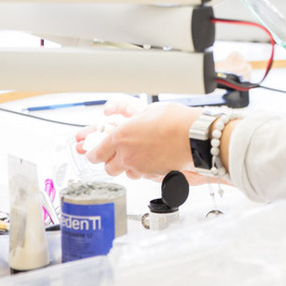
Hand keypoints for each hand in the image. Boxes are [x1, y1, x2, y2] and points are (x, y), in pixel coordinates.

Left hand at [75, 102, 201, 179]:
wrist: (194, 137)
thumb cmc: (174, 121)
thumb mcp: (146, 110)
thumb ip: (130, 116)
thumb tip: (121, 114)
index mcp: (120, 137)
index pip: (96, 152)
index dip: (92, 152)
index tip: (91, 151)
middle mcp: (126, 155)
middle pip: (107, 167)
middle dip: (109, 161)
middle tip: (114, 154)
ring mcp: (139, 167)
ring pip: (124, 173)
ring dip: (126, 166)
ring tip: (135, 156)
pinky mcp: (152, 175)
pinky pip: (140, 175)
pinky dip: (141, 170)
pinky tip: (149, 160)